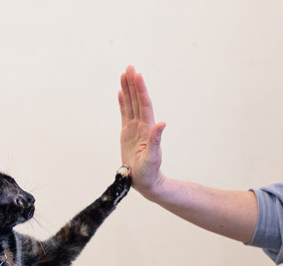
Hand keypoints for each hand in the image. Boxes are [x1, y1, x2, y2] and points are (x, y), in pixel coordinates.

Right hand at [118, 66, 165, 200]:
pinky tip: (120, 94)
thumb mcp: (153, 157)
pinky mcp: (127, 134)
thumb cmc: (149, 172)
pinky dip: (123, 103)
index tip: (137, 75)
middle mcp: (142, 126)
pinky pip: (125, 115)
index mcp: (147, 129)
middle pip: (137, 100)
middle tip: (130, 67)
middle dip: (134, 84)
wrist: (145, 181)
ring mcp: (134, 129)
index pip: (144, 105)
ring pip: (131, 105)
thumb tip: (162, 123)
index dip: (140, 90)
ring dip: (128, 90)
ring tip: (124, 75)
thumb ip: (156, 140)